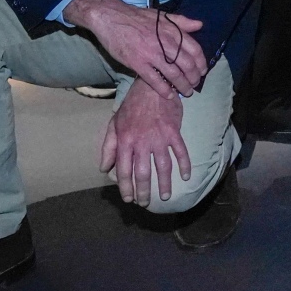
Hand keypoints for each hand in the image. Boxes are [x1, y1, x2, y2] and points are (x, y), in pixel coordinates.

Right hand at [66, 0, 206, 97]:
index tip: (202, 72)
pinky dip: (164, 89)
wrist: (111, 17)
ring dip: (182, 86)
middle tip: (194, 85)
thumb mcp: (162, 15)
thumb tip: (200, 25)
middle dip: (193, 78)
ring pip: (173, 74)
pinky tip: (169, 95)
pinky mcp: (137, 63)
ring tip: (186, 92)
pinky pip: (154, 80)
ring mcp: (152, 54)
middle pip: (187, 65)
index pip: (195, 50)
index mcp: (173, 32)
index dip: (201, 63)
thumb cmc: (137, 16)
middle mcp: (166, 44)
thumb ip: (182, 21)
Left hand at [98, 80, 187, 207]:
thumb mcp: (114, 124)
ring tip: (164, 196)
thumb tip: (105, 168)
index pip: (124, 170)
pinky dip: (184, 165)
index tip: (128, 198)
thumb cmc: (132, 106)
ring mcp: (159, 137)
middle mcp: (142, 142)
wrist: (152, 86)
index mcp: (125, 141)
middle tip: (145, 203)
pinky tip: (185, 176)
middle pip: (142, 173)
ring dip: (163, 183)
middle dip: (143, 191)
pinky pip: (180, 152)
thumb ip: (108, 147)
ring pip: (163, 166)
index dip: (125, 187)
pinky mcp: (174, 132)